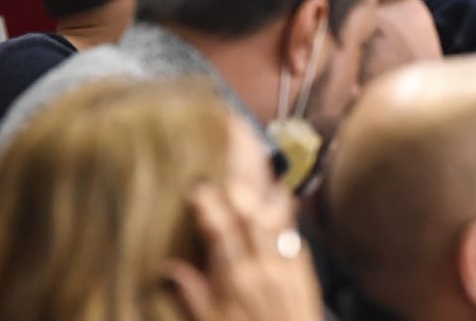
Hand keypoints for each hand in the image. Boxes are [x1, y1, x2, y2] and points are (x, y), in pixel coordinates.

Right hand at [165, 184, 322, 320]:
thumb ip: (192, 297)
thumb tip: (169, 269)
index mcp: (233, 283)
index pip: (219, 234)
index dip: (209, 208)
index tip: (198, 189)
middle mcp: (261, 272)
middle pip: (250, 222)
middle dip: (238, 197)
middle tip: (227, 178)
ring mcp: (286, 273)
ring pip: (277, 227)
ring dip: (268, 203)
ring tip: (262, 181)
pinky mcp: (305, 279)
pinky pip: (296, 242)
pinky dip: (289, 223)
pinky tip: (287, 209)